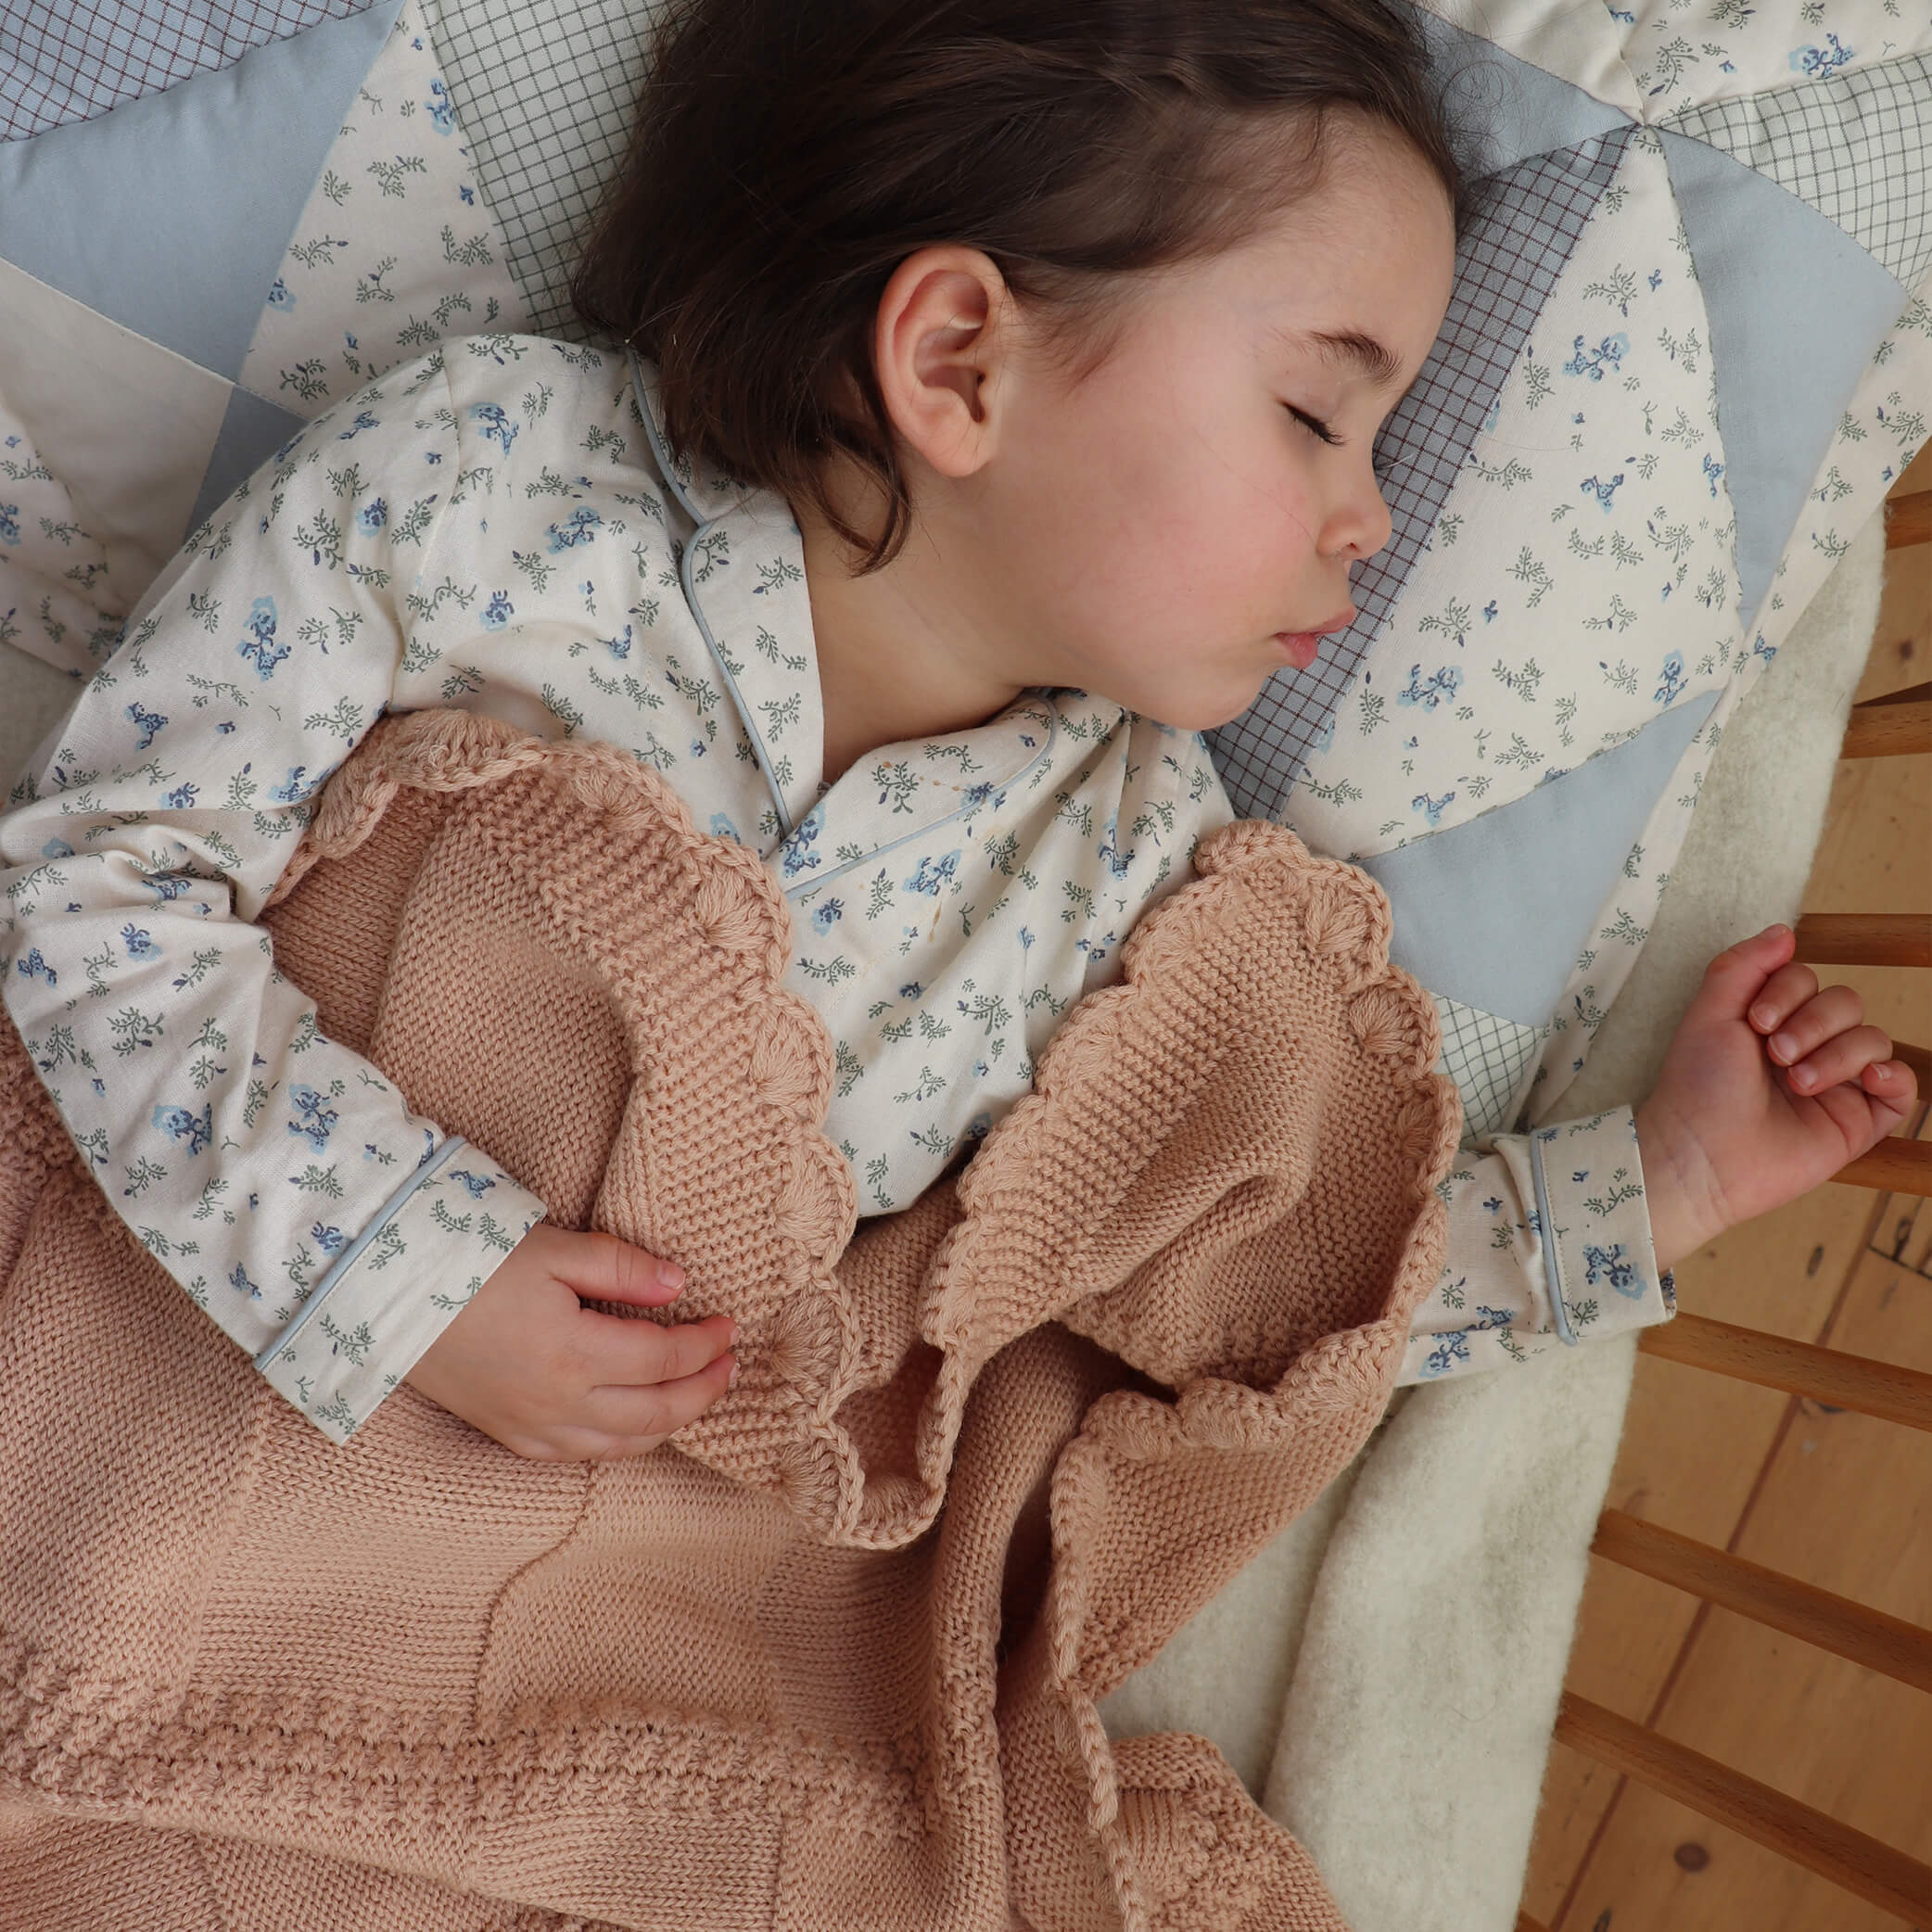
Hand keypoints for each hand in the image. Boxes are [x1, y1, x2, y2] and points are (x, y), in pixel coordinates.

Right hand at [404, 1221, 736, 1459]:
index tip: (729, 1325)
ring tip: (698, 1392)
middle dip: (703, 1390)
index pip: (663, 1360)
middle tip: (730, 1364)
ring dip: (671, 1422)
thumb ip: (621, 1267)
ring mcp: (532, 1429)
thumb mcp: (551, 1249)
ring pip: (624, 1445)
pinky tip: (639, 1420)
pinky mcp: (510, 1437)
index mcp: (573, 1355)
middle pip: (656, 1413)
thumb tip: (679, 1284)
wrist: (384, 1299)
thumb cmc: (467, 1262)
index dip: (705, 1345)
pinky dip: (624, 1442)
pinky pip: (583, 1455)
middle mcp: (557, 1405)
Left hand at [1634, 924, 1917, 1268]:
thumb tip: (1784, 932)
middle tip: (1775, 1056)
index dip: (1787, 993)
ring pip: (1873, 1040)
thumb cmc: (1698, 1086)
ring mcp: (1836, 1084)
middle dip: (1813, 1023)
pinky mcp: (1858, 1121)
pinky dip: (1892, 1076)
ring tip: (1796, 1084)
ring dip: (1836, 1055)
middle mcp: (1807, 1048)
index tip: (1756, 1024)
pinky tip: (1865, 1080)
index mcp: (1773, 1021)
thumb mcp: (1710, 1013)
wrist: (1702, 1154)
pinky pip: (1902, 1087)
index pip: (1808, 979)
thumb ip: (1744, 965)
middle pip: (1846, 1003)